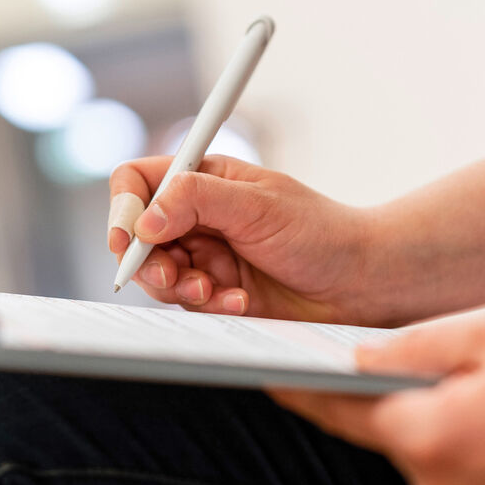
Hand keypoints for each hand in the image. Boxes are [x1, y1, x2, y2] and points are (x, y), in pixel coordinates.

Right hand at [108, 155, 387, 324]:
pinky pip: (188, 304)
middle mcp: (198, 217)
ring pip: (158, 274)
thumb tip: (143, 218)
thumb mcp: (257, 205)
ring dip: (179, 287)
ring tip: (213, 291)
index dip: (124, 208)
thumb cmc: (320, 232)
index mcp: (204, 180)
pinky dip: (208, 305)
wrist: (360, 282)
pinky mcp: (217, 294)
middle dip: (148, 260)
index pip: (138, 182)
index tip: (129, 237)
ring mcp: (206, 257)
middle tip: (172, 276)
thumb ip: (196, 200)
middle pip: (137, 236)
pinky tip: (241, 302)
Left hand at [271, 312, 484, 484]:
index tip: (259, 369)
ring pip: (426, 456)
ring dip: (440, 423)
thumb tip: (359, 358)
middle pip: (386, 433)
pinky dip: (469, 451)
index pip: (336, 411)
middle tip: (428, 359)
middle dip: (397, 396)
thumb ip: (413, 343)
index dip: (295, 387)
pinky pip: (459, 481)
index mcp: (427, 436)